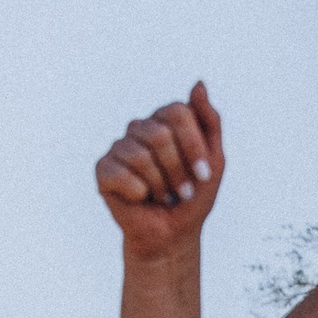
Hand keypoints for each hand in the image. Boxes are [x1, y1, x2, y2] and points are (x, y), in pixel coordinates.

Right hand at [97, 84, 222, 259]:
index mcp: (165, 120)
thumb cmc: (193, 196)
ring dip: (160, 185)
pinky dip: (138, 193)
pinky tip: (140, 199)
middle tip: (182, 191)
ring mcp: (120, 147)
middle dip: (177, 170)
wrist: (171, 234)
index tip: (204, 175)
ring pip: (141, 156)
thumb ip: (209, 120)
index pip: (178, 112)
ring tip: (162, 197)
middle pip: (160, 134)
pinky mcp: (103, 169)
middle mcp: (140, 128)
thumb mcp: (213, 159)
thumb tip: (199, 83)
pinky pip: (121, 174)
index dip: (193, 146)